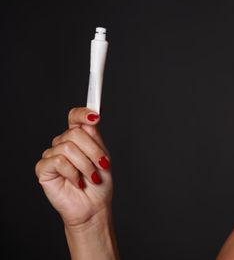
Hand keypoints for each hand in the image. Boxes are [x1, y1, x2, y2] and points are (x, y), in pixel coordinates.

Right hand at [36, 107, 112, 226]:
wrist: (94, 206)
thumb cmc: (99, 184)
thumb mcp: (103, 157)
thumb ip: (95, 138)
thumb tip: (91, 119)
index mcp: (78, 138)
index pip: (75, 117)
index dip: (83, 113)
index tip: (96, 116)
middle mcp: (63, 144)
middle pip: (75, 133)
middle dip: (93, 150)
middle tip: (101, 165)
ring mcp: (52, 155)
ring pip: (68, 147)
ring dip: (85, 165)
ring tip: (90, 177)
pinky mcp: (44, 169)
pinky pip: (59, 161)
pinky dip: (73, 173)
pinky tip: (76, 182)